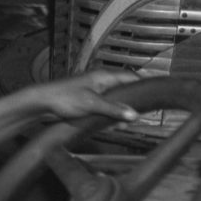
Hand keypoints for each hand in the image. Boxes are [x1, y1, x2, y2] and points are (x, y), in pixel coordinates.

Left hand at [21, 69, 143, 124]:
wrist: (42, 103)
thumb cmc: (64, 98)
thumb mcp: (92, 104)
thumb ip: (114, 109)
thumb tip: (135, 114)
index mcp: (104, 76)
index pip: (131, 77)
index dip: (145, 83)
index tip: (157, 92)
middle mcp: (102, 81)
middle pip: (125, 88)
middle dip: (135, 100)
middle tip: (147, 111)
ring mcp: (95, 90)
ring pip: (116, 99)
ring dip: (123, 110)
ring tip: (130, 122)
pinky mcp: (88, 100)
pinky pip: (106, 106)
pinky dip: (112, 114)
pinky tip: (115, 124)